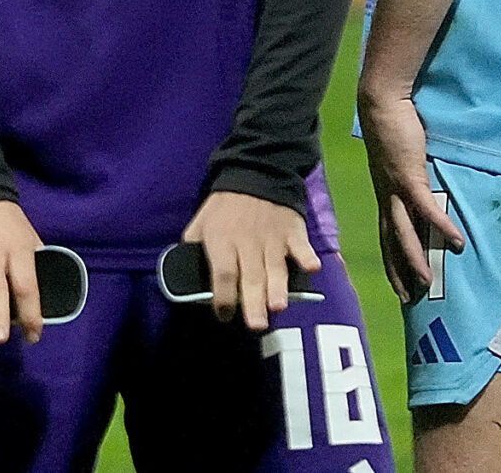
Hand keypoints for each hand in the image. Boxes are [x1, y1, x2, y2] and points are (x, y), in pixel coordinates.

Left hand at [183, 191, 320, 330]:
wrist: (255, 174)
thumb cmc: (225, 206)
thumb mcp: (201, 222)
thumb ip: (195, 246)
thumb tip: (190, 273)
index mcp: (221, 241)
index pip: (222, 273)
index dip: (222, 296)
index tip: (224, 315)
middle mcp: (247, 243)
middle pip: (250, 276)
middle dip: (252, 302)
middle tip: (256, 325)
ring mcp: (272, 237)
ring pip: (275, 267)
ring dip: (277, 287)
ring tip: (278, 307)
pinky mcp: (293, 231)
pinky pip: (301, 246)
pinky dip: (306, 256)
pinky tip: (311, 268)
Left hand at [358, 90, 464, 303]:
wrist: (381, 105)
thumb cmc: (392, 133)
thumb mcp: (399, 165)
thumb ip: (409, 185)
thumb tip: (424, 202)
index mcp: (383, 195)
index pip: (386, 236)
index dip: (391, 262)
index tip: (398, 286)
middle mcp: (386, 196)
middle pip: (391, 240)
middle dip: (398, 270)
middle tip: (408, 298)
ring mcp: (395, 187)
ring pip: (404, 230)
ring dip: (415, 256)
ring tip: (427, 281)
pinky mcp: (409, 175)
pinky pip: (425, 206)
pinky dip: (439, 224)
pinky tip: (456, 242)